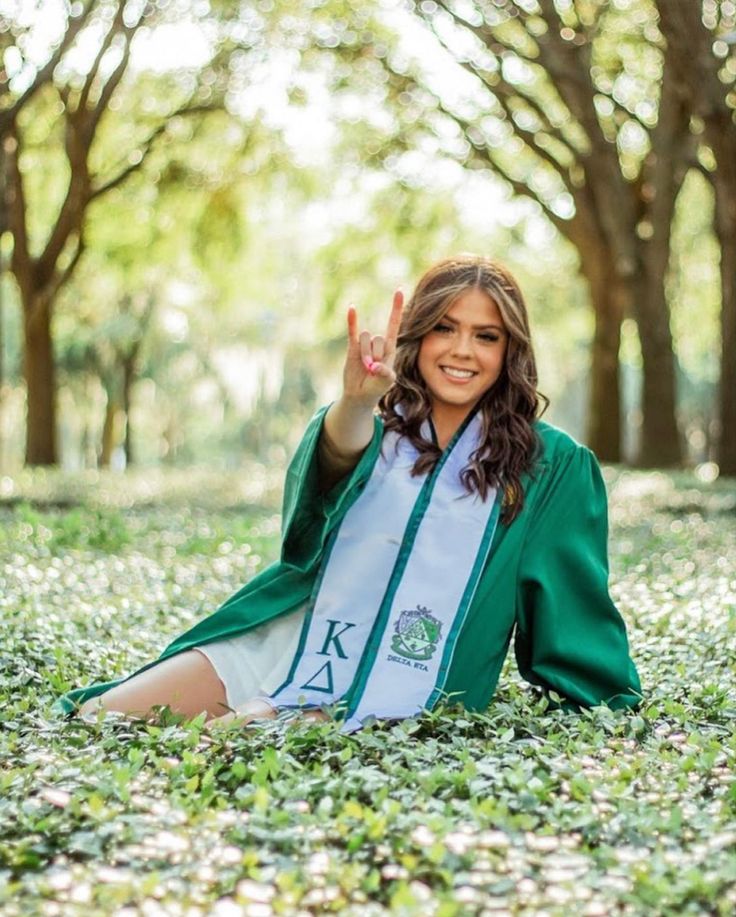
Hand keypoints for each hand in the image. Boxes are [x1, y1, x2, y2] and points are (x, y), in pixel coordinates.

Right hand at [342, 288, 403, 403]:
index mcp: (390, 349)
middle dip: (374, 356)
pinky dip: (352, 320)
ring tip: (365, 368)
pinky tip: (352, 308)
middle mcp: (378, 343)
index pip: (394, 324)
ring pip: (365, 338)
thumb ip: (385, 374)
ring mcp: (365, 344)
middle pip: (377, 338)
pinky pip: (353, 331)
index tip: (399, 289)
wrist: (359, 395)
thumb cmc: (376, 389)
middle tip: (372, 371)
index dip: (396, 308)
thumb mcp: (386, 383)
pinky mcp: (352, 347)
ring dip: (364, 354)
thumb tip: (375, 364)